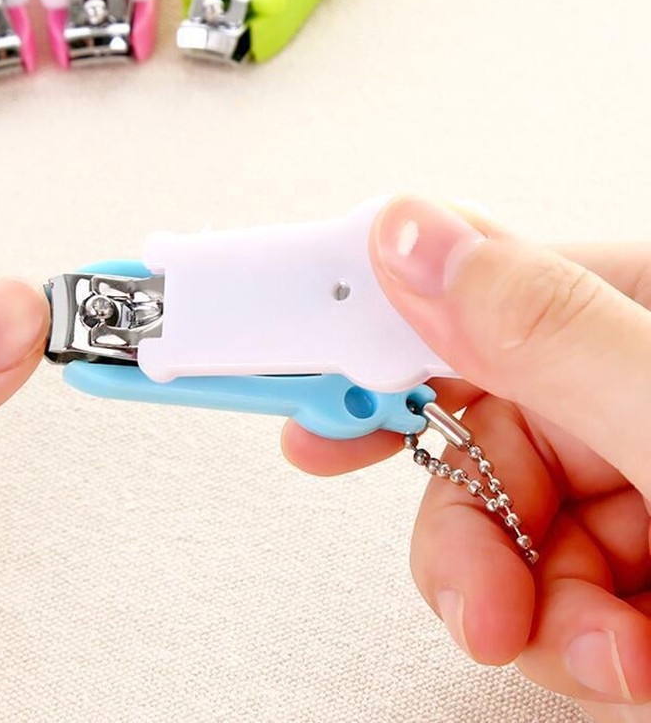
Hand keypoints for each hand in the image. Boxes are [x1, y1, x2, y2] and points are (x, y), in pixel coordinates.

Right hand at [282, 198, 650, 721]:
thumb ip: (547, 329)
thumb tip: (414, 237)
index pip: (472, 277)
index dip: (364, 313)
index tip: (282, 343)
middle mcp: (644, 376)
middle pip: (480, 417)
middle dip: (455, 510)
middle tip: (445, 571)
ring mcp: (648, 469)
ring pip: (512, 516)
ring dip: (522, 596)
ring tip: (590, 648)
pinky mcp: (650, 557)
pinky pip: (560, 582)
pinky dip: (572, 636)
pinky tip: (624, 660)